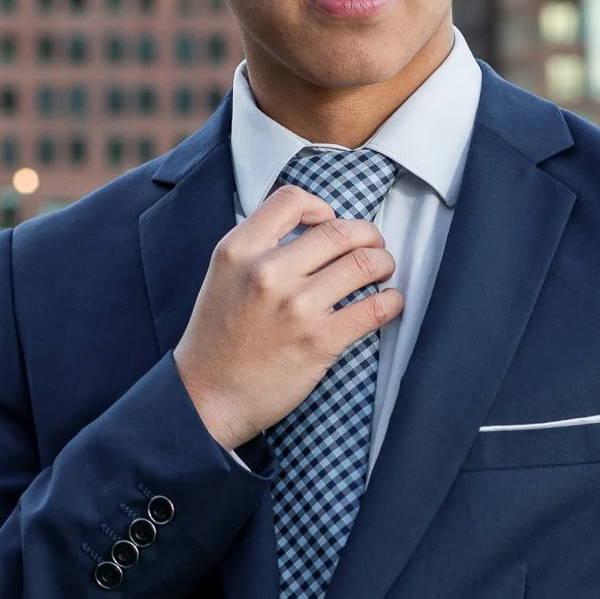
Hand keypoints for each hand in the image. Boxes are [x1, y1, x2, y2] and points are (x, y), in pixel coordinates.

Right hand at [174, 184, 402, 451]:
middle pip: (339, 230)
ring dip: (383, 263)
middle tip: (374, 245)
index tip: (330, 222)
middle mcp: (267, 272)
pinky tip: (390, 302)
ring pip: (363, 263)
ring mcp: (296, 307)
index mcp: (238, 250)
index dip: (320, 207)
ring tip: (383, 270)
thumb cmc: (217, 339)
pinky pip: (375, 308)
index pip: (290, 200)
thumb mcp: (223, 277)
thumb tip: (311, 230)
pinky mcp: (320, 340)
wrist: (207, 398)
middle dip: (367, 235)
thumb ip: (258, 249)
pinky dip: (392, 301)